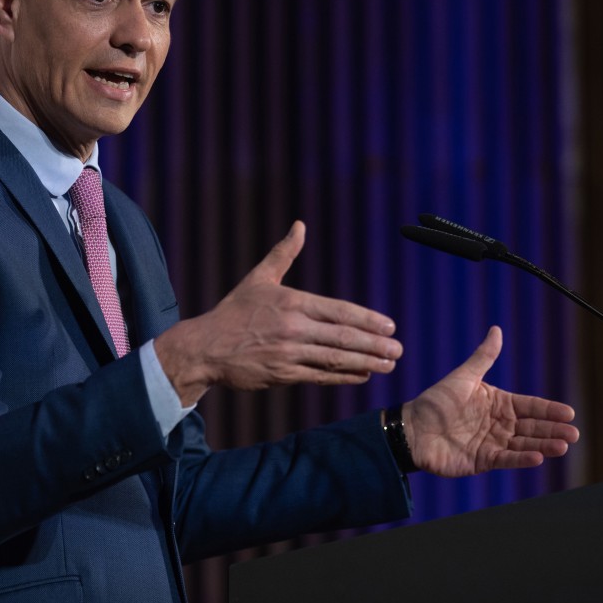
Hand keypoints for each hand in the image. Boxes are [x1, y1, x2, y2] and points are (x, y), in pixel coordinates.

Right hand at [155, 221, 402, 403]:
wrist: (204, 348)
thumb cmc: (233, 312)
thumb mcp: (258, 278)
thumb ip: (283, 253)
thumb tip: (300, 225)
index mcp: (292, 302)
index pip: (339, 310)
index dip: (367, 320)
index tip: (390, 326)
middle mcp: (293, 328)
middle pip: (342, 337)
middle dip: (374, 344)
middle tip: (398, 349)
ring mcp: (289, 353)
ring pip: (335, 359)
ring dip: (365, 362)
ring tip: (389, 363)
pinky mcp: (282, 375)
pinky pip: (320, 377)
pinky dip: (344, 376)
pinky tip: (363, 375)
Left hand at [401, 326, 578, 476]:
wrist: (412, 429)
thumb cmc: (435, 402)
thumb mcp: (463, 377)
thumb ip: (483, 357)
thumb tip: (496, 329)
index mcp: (497, 403)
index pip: (530, 406)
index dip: (549, 410)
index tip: (569, 413)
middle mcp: (499, 424)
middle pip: (532, 427)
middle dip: (553, 430)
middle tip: (574, 434)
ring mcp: (492, 443)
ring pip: (524, 444)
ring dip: (544, 445)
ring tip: (563, 446)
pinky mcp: (483, 460)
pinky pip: (507, 459)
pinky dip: (522, 459)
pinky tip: (538, 457)